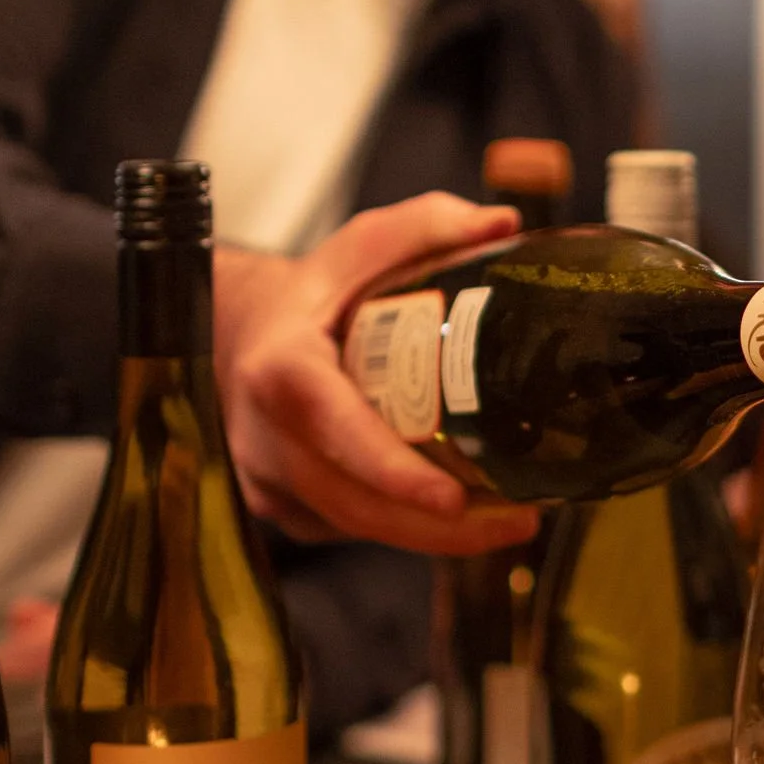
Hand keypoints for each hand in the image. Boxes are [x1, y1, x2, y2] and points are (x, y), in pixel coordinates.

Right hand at [213, 194, 539, 556]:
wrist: (246, 334)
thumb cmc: (314, 293)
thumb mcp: (365, 245)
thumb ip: (429, 225)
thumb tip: (502, 224)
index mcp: (280, 366)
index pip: (334, 428)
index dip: (391, 470)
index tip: (450, 497)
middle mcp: (264, 433)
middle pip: (353, 499)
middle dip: (436, 526)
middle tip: (518, 520)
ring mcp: (268, 478)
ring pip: (354, 526)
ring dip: (433, 538)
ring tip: (510, 525)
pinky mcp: (283, 506)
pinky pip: (349, 528)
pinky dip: (406, 530)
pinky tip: (464, 523)